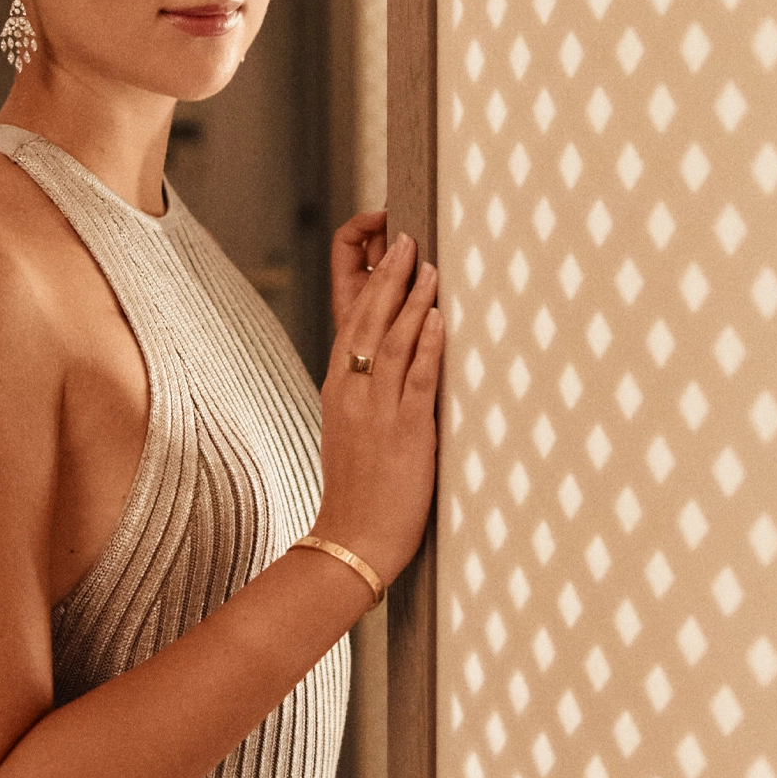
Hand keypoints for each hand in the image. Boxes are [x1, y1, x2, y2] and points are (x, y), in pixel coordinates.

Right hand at [309, 230, 443, 585]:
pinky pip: (417, 379)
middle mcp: (352, 391)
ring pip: (393, 341)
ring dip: (413, 300)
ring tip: (428, 266)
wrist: (351, 539)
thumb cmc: (357, 488)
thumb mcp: (350, 428)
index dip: (365, 278)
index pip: (349, 318)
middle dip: (388, 275)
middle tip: (406, 238)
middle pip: (368, 319)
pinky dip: (429, 345)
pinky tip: (439, 319)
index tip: (383, 247)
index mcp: (337, 387)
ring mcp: (376, 410)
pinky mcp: (404, 432)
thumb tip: (392, 356)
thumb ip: (365, 389)